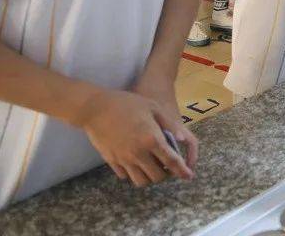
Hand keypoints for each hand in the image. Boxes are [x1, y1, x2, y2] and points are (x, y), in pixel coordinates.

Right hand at [75, 88, 193, 186]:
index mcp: (151, 139)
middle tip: (168, 166)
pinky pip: (125, 176)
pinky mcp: (111, 161)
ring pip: (141, 181)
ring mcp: (123, 159)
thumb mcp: (153, 107)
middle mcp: (138, 153)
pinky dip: (134, 173)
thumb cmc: (127, 104)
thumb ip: (169, 125)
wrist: (95, 108)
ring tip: (153, 166)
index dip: (182, 171)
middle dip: (166, 174)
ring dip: (150, 177)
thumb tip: (183, 139)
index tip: (188, 176)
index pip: (172, 161)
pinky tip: (136, 162)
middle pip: (157, 176)